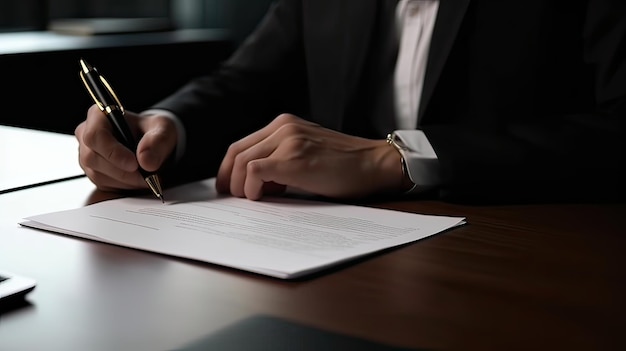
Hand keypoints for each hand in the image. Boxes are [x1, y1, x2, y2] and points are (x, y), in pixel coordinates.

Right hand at [75, 104, 177, 191]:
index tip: (134, 164)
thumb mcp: (163, 129)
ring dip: (125, 181)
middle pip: (92, 158)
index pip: (95, 135)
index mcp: (99, 115)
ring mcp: (87, 154)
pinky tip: (138, 180)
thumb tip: (146, 161)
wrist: (153, 144)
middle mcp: (87, 134)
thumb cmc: (153, 131)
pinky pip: (103, 184)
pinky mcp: (93, 171)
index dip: (113, 152)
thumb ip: (158, 141)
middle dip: (122, 171)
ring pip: (97, 174)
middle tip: (146, 176)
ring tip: (146, 178)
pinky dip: (123, 186)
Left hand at [215, 113, 404, 199]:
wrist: (374, 164)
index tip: (228, 186)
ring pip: (241, 162)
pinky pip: (254, 172)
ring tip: (250, 200)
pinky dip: (251, 189)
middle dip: (227, 178)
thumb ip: (282, 159)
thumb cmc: (345, 166)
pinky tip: (262, 197)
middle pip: (236, 152)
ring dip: (239, 186)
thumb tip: (256, 184)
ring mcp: (288, 140)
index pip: (242, 144)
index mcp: (285, 124)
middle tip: (229, 197)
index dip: (229, 168)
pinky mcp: (293, 159)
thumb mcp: (308, 152)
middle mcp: (283, 127)